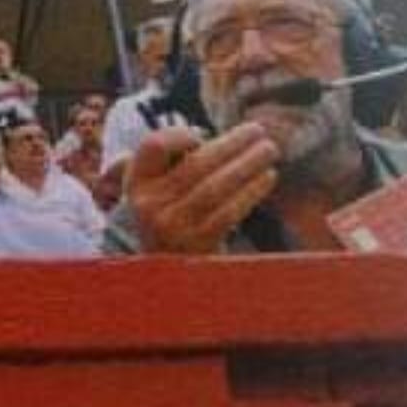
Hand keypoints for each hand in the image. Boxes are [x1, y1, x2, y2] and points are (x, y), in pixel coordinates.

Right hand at [128, 123, 279, 253]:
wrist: (172, 275)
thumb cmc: (172, 219)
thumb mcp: (156, 191)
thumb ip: (167, 162)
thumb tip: (203, 136)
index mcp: (136, 184)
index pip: (152, 146)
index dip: (179, 135)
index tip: (203, 134)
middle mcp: (149, 206)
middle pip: (193, 165)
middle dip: (230, 144)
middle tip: (258, 130)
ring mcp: (173, 227)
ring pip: (215, 187)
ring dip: (247, 165)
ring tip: (269, 149)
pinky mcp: (198, 244)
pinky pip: (229, 212)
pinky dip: (251, 192)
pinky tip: (268, 177)